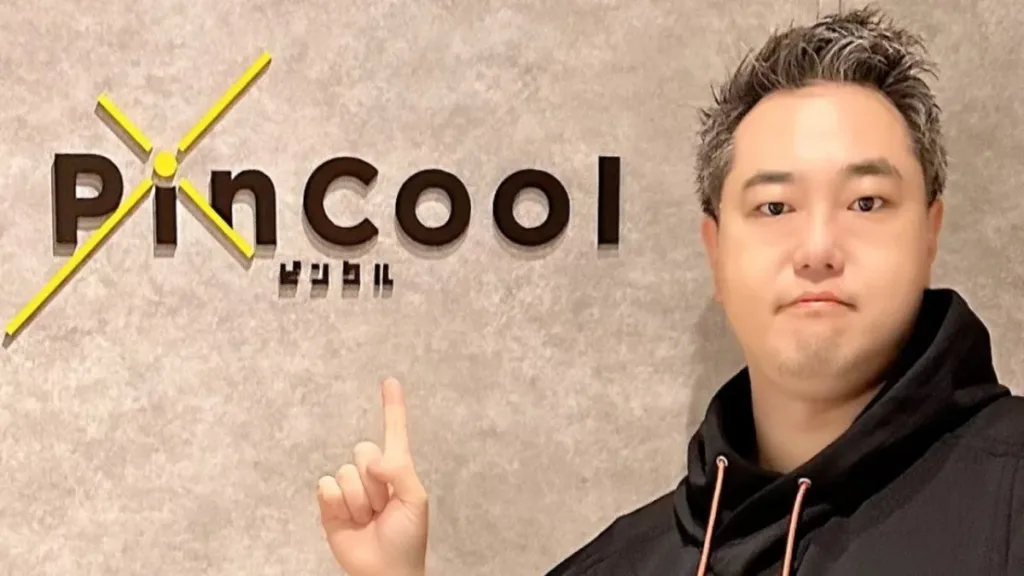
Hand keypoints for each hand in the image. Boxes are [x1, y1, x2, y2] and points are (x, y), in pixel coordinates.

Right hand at [317, 378, 428, 575]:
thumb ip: (400, 470)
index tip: (390, 380)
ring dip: (359, 500)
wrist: (385, 572)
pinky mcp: (329, 506)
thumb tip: (374, 458)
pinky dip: (337, 503)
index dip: (392, 406)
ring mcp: (349, 490)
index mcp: (397, 469)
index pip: (394, 432)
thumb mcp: (416, 500)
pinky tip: (350, 522)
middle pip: (363, 449)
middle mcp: (372, 475)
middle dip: (375, 481)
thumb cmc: (408, 538)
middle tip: (384, 507)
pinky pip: (325, 486)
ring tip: (369, 520)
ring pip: (346, 473)